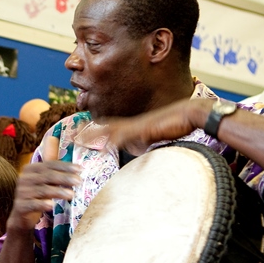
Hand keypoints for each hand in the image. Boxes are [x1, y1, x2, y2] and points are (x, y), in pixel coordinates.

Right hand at [8, 155, 79, 232]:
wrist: (21, 215)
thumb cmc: (36, 196)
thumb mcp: (44, 181)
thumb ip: (54, 170)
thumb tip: (74, 163)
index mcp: (30, 169)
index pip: (50, 165)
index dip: (65, 166)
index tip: (80, 169)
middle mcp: (24, 178)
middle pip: (47, 176)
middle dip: (65, 178)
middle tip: (79, 181)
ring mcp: (21, 192)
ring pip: (42, 190)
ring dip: (58, 191)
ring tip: (72, 195)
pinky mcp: (20, 206)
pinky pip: (33, 204)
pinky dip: (42, 204)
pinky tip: (52, 205)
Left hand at [76, 98, 209, 155]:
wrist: (191, 114)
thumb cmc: (177, 124)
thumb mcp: (156, 135)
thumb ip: (144, 141)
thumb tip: (136, 149)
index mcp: (134, 124)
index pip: (110, 125)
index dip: (95, 129)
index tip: (80, 132)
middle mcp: (133, 123)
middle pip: (105, 125)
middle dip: (88, 131)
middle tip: (72, 135)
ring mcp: (138, 125)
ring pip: (112, 130)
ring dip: (97, 136)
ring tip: (80, 141)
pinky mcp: (146, 129)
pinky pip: (128, 136)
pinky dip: (116, 141)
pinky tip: (106, 147)